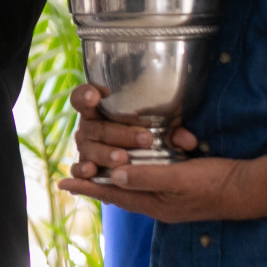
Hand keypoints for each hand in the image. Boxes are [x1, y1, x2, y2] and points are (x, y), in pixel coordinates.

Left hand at [59, 154, 265, 222]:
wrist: (250, 190)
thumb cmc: (215, 183)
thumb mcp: (180, 178)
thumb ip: (148, 178)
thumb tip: (114, 178)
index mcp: (155, 205)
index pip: (112, 195)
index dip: (87, 188)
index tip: (62, 183)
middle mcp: (158, 205)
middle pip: (119, 194)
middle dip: (95, 185)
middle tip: (72, 176)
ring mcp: (170, 199)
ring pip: (134, 188)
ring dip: (114, 180)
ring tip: (93, 174)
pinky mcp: (181, 190)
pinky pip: (152, 182)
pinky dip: (137, 174)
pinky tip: (132, 170)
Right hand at [64, 83, 197, 178]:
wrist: (131, 161)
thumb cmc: (143, 136)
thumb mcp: (160, 132)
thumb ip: (173, 133)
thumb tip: (188, 141)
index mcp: (99, 110)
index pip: (83, 97)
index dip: (87, 94)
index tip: (101, 94)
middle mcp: (88, 127)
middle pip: (97, 127)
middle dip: (120, 133)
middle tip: (145, 139)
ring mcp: (85, 148)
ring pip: (90, 149)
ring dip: (106, 153)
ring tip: (123, 158)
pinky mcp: (84, 167)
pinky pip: (78, 169)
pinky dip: (82, 171)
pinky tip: (91, 172)